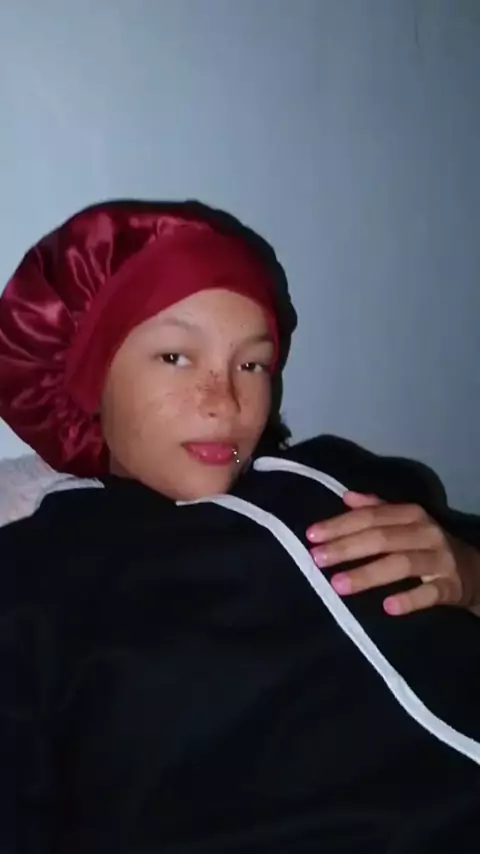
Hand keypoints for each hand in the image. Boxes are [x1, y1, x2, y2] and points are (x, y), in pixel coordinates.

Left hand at [306, 492, 479, 615]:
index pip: (370, 516)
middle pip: (381, 537)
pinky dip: (410, 599)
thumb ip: (376, 509)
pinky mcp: (450, 586)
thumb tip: (346, 496)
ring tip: (338, 584)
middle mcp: (425, 533)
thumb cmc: (428, 545)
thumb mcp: (406, 522)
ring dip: (368, 573)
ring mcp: (439, 560)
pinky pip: (430, 593)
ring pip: (401, 564)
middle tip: (316, 559)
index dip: (340, 524)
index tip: (311, 535)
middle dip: (346, 547)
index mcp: (410, 515)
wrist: (474, 570)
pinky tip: (388, 607)